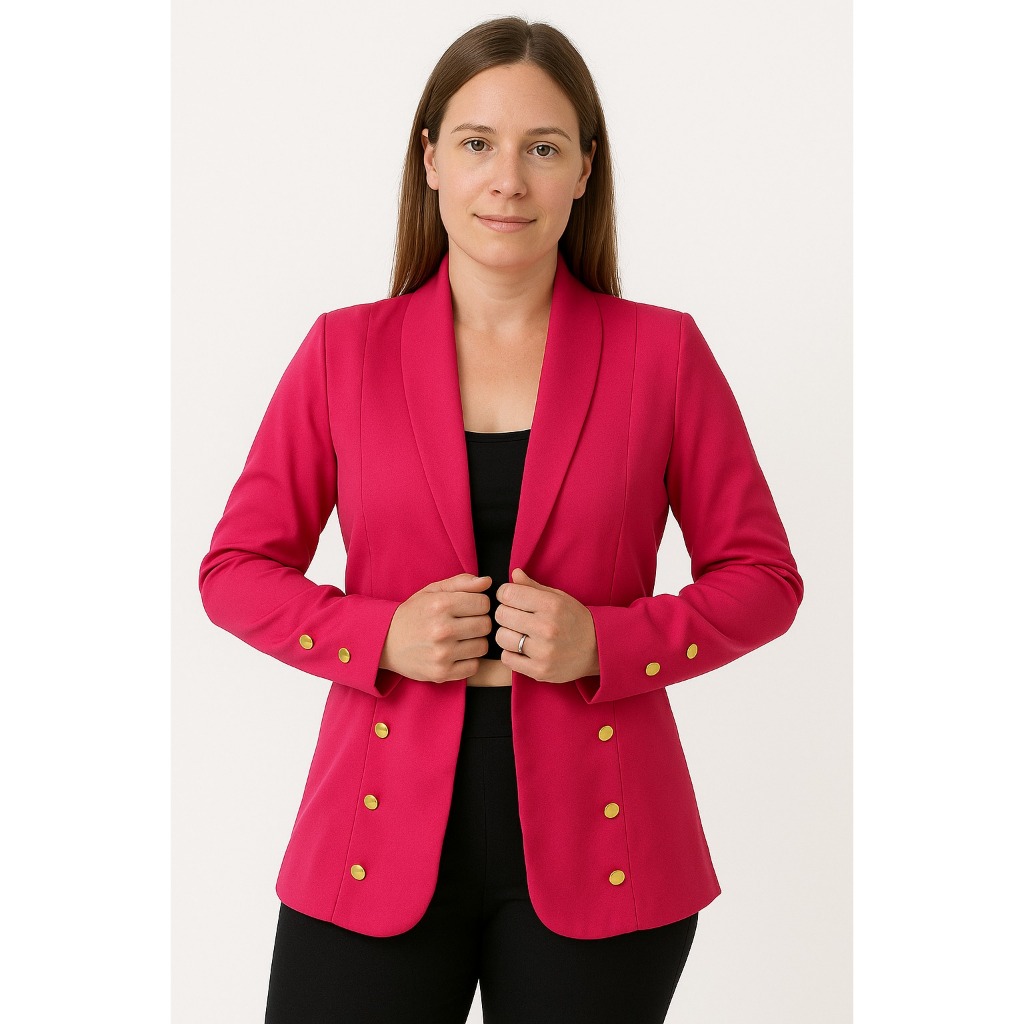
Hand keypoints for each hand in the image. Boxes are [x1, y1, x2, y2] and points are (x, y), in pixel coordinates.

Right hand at [381, 573, 492, 682]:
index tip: (469, 608)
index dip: (479, 604)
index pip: (484, 603)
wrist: (384, 642)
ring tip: (460, 638)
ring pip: (482, 646)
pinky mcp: (441, 673)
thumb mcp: (432, 591)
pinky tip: (456, 653)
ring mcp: (442, 653)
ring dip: (475, 642)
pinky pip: (474, 666)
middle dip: (479, 622)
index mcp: (440, 605)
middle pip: (486, 625)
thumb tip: (487, 582)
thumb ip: (461, 583)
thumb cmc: (413, 614)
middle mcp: (442, 629)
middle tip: (465, 623)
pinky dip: (468, 660)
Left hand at [494, 567, 599, 682]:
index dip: (505, 594)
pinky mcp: (540, 671)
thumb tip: (514, 573)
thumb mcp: (559, 598)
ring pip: (501, 637)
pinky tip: (522, 649)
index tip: (511, 598)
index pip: (508, 593)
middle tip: (516, 617)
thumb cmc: (575, 620)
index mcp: (551, 605)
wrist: (598, 649)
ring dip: (506, 634)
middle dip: (505, 613)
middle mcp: (547, 627)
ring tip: (519, 634)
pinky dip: (510, 653)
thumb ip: (533, 586)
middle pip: (502, 614)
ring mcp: (543, 651)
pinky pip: (508, 659)